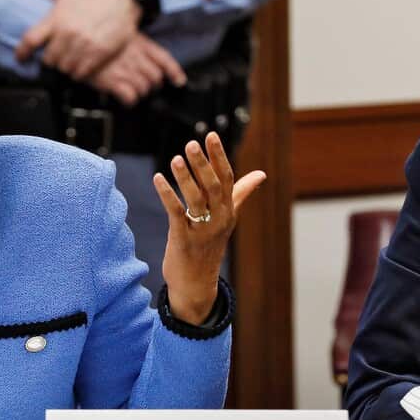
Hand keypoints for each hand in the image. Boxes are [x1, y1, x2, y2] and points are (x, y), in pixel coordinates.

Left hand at [15, 0, 140, 77]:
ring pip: (65, 68)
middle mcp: (69, 33)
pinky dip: (79, 71)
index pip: (30, 40)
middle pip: (48, 59)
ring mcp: (85, 45)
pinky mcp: (100, 54)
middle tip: (54, 54)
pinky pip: (82, 72)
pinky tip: (80, 64)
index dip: (22, 52)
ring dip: (65, 66)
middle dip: (49, 59)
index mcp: (57, 18)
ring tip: (68, 59)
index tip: (21, 56)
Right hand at [86, 34, 185, 106]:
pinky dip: (130, 101)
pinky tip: (124, 98)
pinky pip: (131, 97)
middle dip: (152, 85)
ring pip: (145, 88)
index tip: (179, 81)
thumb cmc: (96, 40)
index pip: (163, 59)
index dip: (174, 72)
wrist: (75, 42)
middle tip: (143, 86)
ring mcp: (124, 69)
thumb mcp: (120, 34)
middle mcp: (135, 56)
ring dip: (140, 93)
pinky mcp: (113, 81)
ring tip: (131, 90)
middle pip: (155, 78)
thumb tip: (148, 58)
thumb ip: (135, 45)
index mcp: (139, 43)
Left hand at [153, 133, 264, 323]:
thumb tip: (261, 174)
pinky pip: (176, 213)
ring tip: (175, 158)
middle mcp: (218, 219)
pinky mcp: (184, 240)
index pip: (227, 178)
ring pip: (196, 199)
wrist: (197, 284)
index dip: (218, 156)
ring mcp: (202, 231)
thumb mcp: (226, 219)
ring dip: (186, 177)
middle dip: (203, 164)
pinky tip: (158, 179)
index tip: (210, 135)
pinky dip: (167, 195)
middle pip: (214, 186)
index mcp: (228, 210)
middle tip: (192, 143)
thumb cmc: (209, 246)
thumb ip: (241, 194)